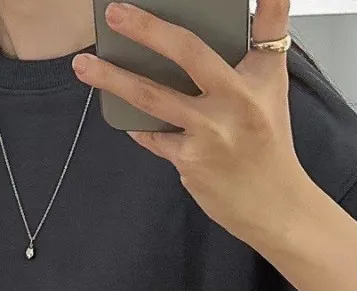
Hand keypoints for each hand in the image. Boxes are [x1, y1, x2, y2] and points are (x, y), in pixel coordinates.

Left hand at [72, 0, 312, 250]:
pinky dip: (138, 124)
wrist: (272, 205)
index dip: (266, 3)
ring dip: (113, 79)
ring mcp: (208, 134)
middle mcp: (233, 103)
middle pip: (186, 53)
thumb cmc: (267, 143)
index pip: (264, 30)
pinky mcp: (189, 161)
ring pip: (151, 97)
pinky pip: (153, 136)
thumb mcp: (270, 87)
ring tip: (84, 66)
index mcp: (256, 80)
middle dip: (147, 29)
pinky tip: (122, 113)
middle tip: (114, 13)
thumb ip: (262, 41)